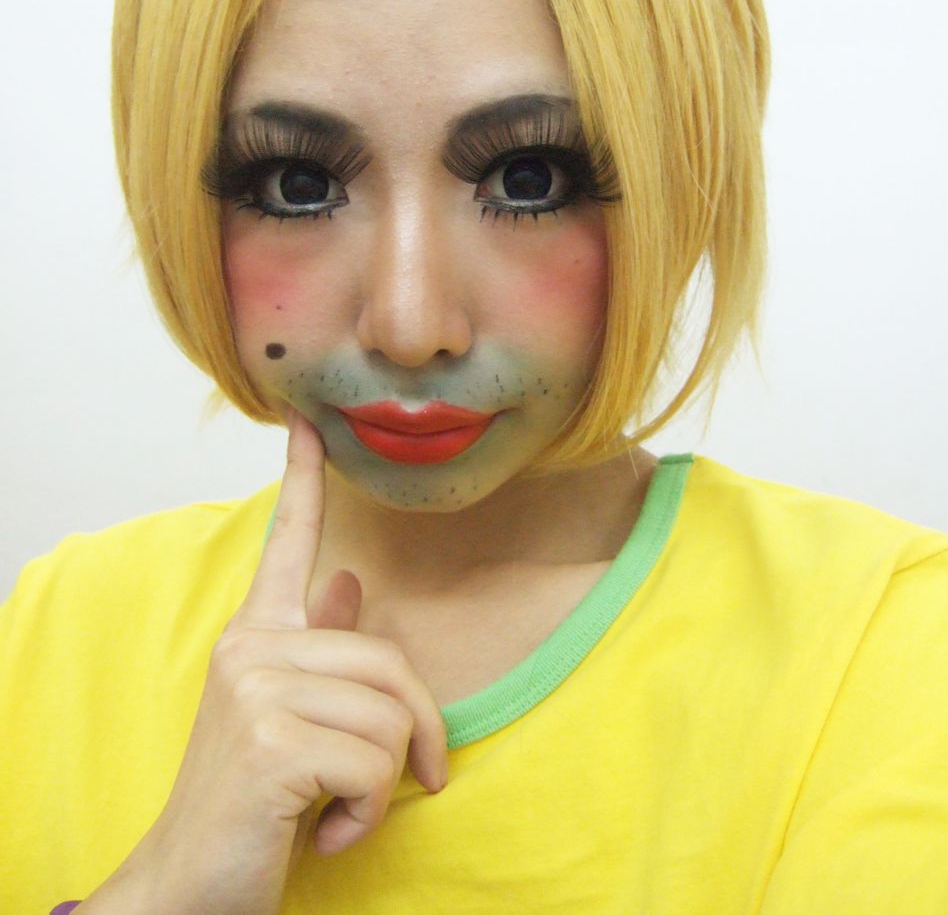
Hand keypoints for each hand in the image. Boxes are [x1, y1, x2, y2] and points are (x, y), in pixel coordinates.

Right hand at [85, 410, 447, 914]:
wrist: (187, 884)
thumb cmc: (249, 801)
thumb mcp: (286, 718)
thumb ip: (319, 649)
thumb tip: (352, 581)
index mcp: (256, 635)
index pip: (287, 542)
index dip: (302, 479)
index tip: (306, 419)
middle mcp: (251, 647)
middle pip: (390, 662)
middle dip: (419, 733)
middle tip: (414, 779)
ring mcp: (257, 688)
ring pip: (392, 714)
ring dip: (385, 782)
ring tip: (338, 808)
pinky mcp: (272, 740)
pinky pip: (376, 762)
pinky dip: (369, 812)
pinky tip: (327, 831)